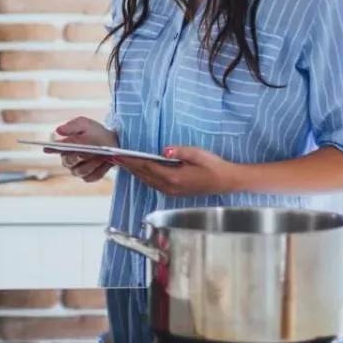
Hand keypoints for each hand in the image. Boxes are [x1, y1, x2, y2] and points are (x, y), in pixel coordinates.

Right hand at [46, 117, 118, 182]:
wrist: (113, 142)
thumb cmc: (95, 132)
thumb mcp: (85, 125)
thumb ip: (72, 126)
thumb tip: (59, 130)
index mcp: (64, 147)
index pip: (54, 149)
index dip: (50, 149)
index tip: (47, 148)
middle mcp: (69, 161)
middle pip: (68, 162)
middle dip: (76, 158)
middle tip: (82, 153)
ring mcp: (79, 170)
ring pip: (81, 171)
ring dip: (91, 163)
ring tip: (100, 156)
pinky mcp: (90, 177)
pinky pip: (92, 176)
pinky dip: (100, 169)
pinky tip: (106, 162)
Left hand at [117, 146, 245, 196]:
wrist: (226, 181)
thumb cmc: (213, 165)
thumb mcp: (197, 154)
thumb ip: (179, 151)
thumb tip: (163, 150)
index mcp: (173, 177)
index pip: (147, 167)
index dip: (132, 161)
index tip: (120, 156)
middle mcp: (169, 187)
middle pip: (144, 175)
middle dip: (130, 167)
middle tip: (116, 158)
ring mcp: (172, 191)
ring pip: (148, 181)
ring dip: (136, 172)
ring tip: (125, 163)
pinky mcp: (175, 192)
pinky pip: (154, 184)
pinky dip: (145, 176)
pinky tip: (141, 171)